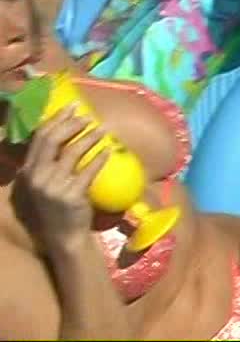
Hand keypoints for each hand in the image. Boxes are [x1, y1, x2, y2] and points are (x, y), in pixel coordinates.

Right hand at [11, 104, 108, 251]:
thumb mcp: (46, 182)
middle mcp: (37, 177)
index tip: (73, 106)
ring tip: (104, 129)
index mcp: (28, 171)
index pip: (40, 137)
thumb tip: (67, 129)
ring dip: (90, 137)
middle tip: (89, 117)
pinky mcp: (71, 195)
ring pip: (72, 152)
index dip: (57, 119)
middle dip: (72, 124)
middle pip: (52, 140)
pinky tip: (108, 150)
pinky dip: (99, 158)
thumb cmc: (58, 205)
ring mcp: (53, 187)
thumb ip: (49, 161)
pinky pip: (88, 170)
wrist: (65, 236)